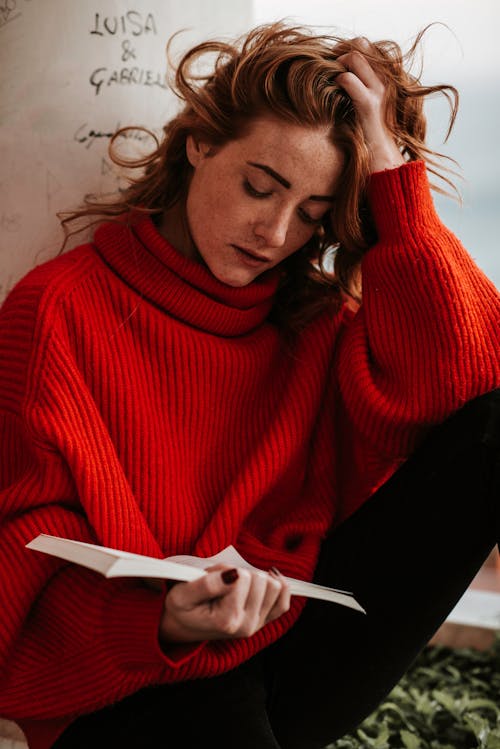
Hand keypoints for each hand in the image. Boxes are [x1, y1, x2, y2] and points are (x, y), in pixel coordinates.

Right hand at [159, 565, 290, 643]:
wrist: (182, 625)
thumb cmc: (181, 608)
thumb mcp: (182, 595)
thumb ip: (207, 584)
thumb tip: (234, 574)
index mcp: (227, 621)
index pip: (242, 577)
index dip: (224, 569)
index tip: (209, 578)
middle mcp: (246, 627)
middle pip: (261, 579)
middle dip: (240, 572)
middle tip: (220, 582)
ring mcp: (257, 625)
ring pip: (274, 585)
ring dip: (254, 578)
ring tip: (232, 585)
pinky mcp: (264, 621)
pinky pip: (283, 599)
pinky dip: (276, 584)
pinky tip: (258, 582)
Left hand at [336, 43, 404, 172]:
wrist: (381, 154)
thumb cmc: (369, 130)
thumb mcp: (367, 100)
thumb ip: (360, 83)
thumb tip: (340, 70)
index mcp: (385, 76)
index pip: (366, 44)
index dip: (346, 46)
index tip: (334, 59)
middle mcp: (384, 78)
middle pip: (361, 44)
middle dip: (340, 50)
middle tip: (329, 64)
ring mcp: (378, 90)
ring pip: (355, 56)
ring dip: (337, 63)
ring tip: (330, 78)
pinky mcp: (368, 104)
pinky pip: (348, 80)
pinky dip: (337, 80)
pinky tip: (333, 90)